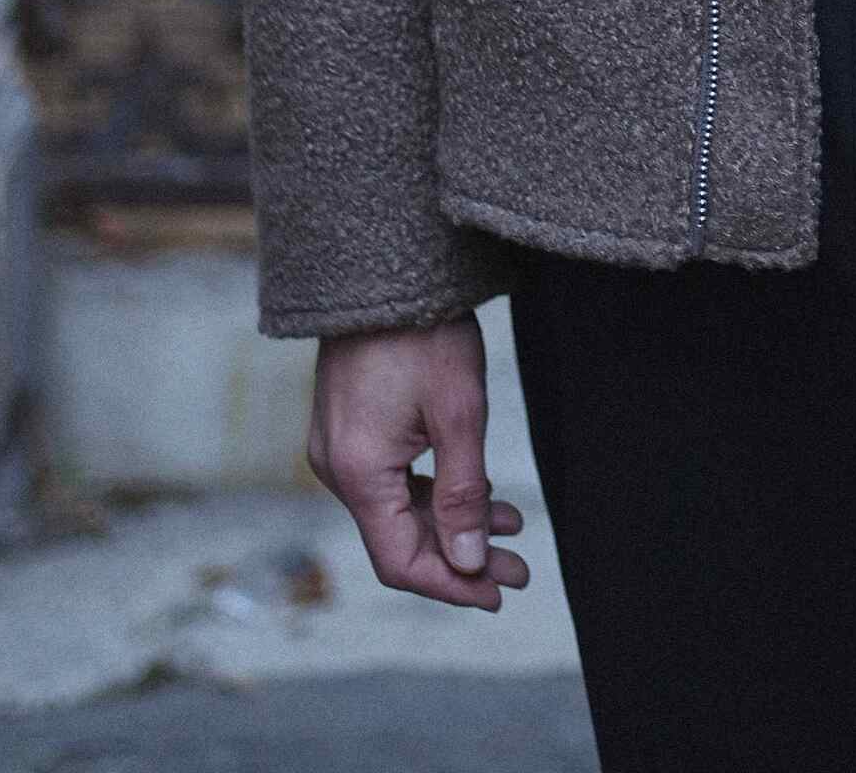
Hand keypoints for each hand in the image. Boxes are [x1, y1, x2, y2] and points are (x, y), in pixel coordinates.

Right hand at [308, 316, 531, 610]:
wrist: (383, 263)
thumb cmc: (424, 332)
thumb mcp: (459, 413)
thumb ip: (463, 495)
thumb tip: (469, 562)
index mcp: (357, 471)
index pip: (401, 560)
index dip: (452, 584)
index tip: (499, 592)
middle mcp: (336, 467)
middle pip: (400, 538)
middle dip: (462, 557)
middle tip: (519, 569)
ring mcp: (337, 446)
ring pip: (397, 508)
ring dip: (452, 522)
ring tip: (511, 529)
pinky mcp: (348, 426)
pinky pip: (389, 478)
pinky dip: (433, 490)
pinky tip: (478, 490)